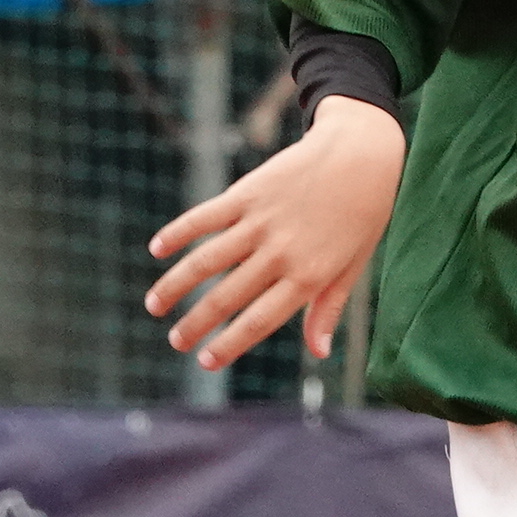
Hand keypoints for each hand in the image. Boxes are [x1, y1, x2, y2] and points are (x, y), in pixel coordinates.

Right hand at [146, 98, 407, 370]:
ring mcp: (260, 222)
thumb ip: (329, 308)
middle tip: (176, 342)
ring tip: (154, 307)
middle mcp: (280, 253)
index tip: (205, 363)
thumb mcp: (352, 266)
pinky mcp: (248, 193)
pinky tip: (157, 249)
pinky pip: (205, 217)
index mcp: (308, 277)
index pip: (258, 322)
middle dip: (195, 325)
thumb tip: (319, 353)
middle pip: (226, 298)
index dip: (228, 345)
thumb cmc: (361, 215)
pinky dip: (178, 232)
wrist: (361, 154)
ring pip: (206, 261)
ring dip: (175, 286)